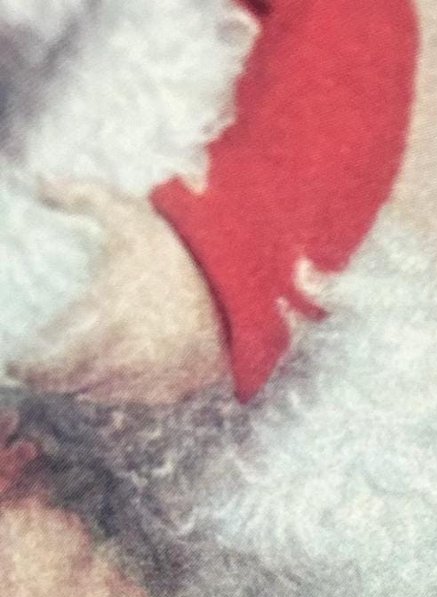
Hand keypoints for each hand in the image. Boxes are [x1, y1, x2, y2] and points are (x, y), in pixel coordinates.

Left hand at [20, 183, 229, 406]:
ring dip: (85, 385)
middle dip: (54, 379)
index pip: (55, 363)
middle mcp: (128, 358)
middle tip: (39, 370)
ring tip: (72, 372)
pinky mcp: (178, 388)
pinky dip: (118, 389)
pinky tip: (111, 375)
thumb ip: (78, 196)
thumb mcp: (126, 214)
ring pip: (104, 394)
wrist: (239, 284)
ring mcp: (155, 378)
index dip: (31, 370)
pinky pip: (136, 398)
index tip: (16, 365)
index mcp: (107, 321)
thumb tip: (38, 182)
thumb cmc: (178, 250)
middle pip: (76, 384)